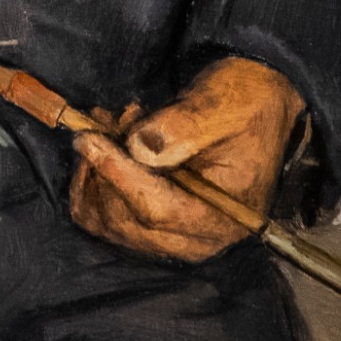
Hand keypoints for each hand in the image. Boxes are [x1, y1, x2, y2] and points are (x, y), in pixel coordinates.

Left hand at [69, 57, 305, 263]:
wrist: (252, 105)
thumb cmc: (243, 103)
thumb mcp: (220, 105)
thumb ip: (183, 126)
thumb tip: (138, 147)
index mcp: (223, 216)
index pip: (157, 211)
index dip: (116, 175)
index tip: (87, 139)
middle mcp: (196, 237)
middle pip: (126, 223)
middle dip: (105, 169)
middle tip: (113, 118)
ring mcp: (171, 234)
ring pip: (106, 220)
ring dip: (96, 171)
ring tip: (116, 123)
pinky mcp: (152, 222)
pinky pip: (103, 213)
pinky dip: (95, 176)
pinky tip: (110, 139)